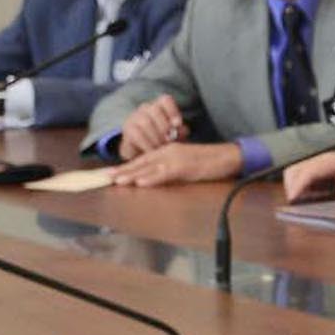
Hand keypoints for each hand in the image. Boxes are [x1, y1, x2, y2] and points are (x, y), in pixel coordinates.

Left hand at [108, 140, 240, 187]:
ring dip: (132, 175)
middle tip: (105, 177)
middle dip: (123, 171)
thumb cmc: (210, 162)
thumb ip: (171, 169)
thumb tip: (157, 178)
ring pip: (149, 168)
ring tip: (116, 181)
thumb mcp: (187, 164)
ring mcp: (176, 159)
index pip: (144, 159)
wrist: (229, 156)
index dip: (127, 167)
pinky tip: (140, 183)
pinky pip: (164, 174)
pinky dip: (151, 179)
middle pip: (142, 162)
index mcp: (168, 151)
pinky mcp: (184, 167)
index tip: (113, 173)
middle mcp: (168, 152)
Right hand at [115, 95, 189, 153]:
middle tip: (169, 141)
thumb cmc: (162, 142)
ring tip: (161, 148)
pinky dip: (147, 144)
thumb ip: (180, 132)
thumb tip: (180, 129)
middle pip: (155, 109)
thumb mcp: (174, 137)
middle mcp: (145, 108)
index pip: (165, 100)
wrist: (141, 154)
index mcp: (159, 106)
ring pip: (145, 122)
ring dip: (156, 137)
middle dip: (164, 127)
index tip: (178, 124)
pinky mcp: (127, 129)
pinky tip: (152, 151)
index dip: (173, 110)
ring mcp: (134, 117)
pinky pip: (137, 134)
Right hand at [286, 149, 334, 202]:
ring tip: (302, 205)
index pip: (308, 172)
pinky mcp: (313, 174)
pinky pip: (298, 181)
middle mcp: (318, 162)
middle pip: (293, 172)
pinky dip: (298, 191)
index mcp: (330, 162)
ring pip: (292, 176)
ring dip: (293, 190)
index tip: (293, 199)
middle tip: (298, 207)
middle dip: (292, 189)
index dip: (299, 186)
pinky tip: (308, 203)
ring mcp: (314, 167)